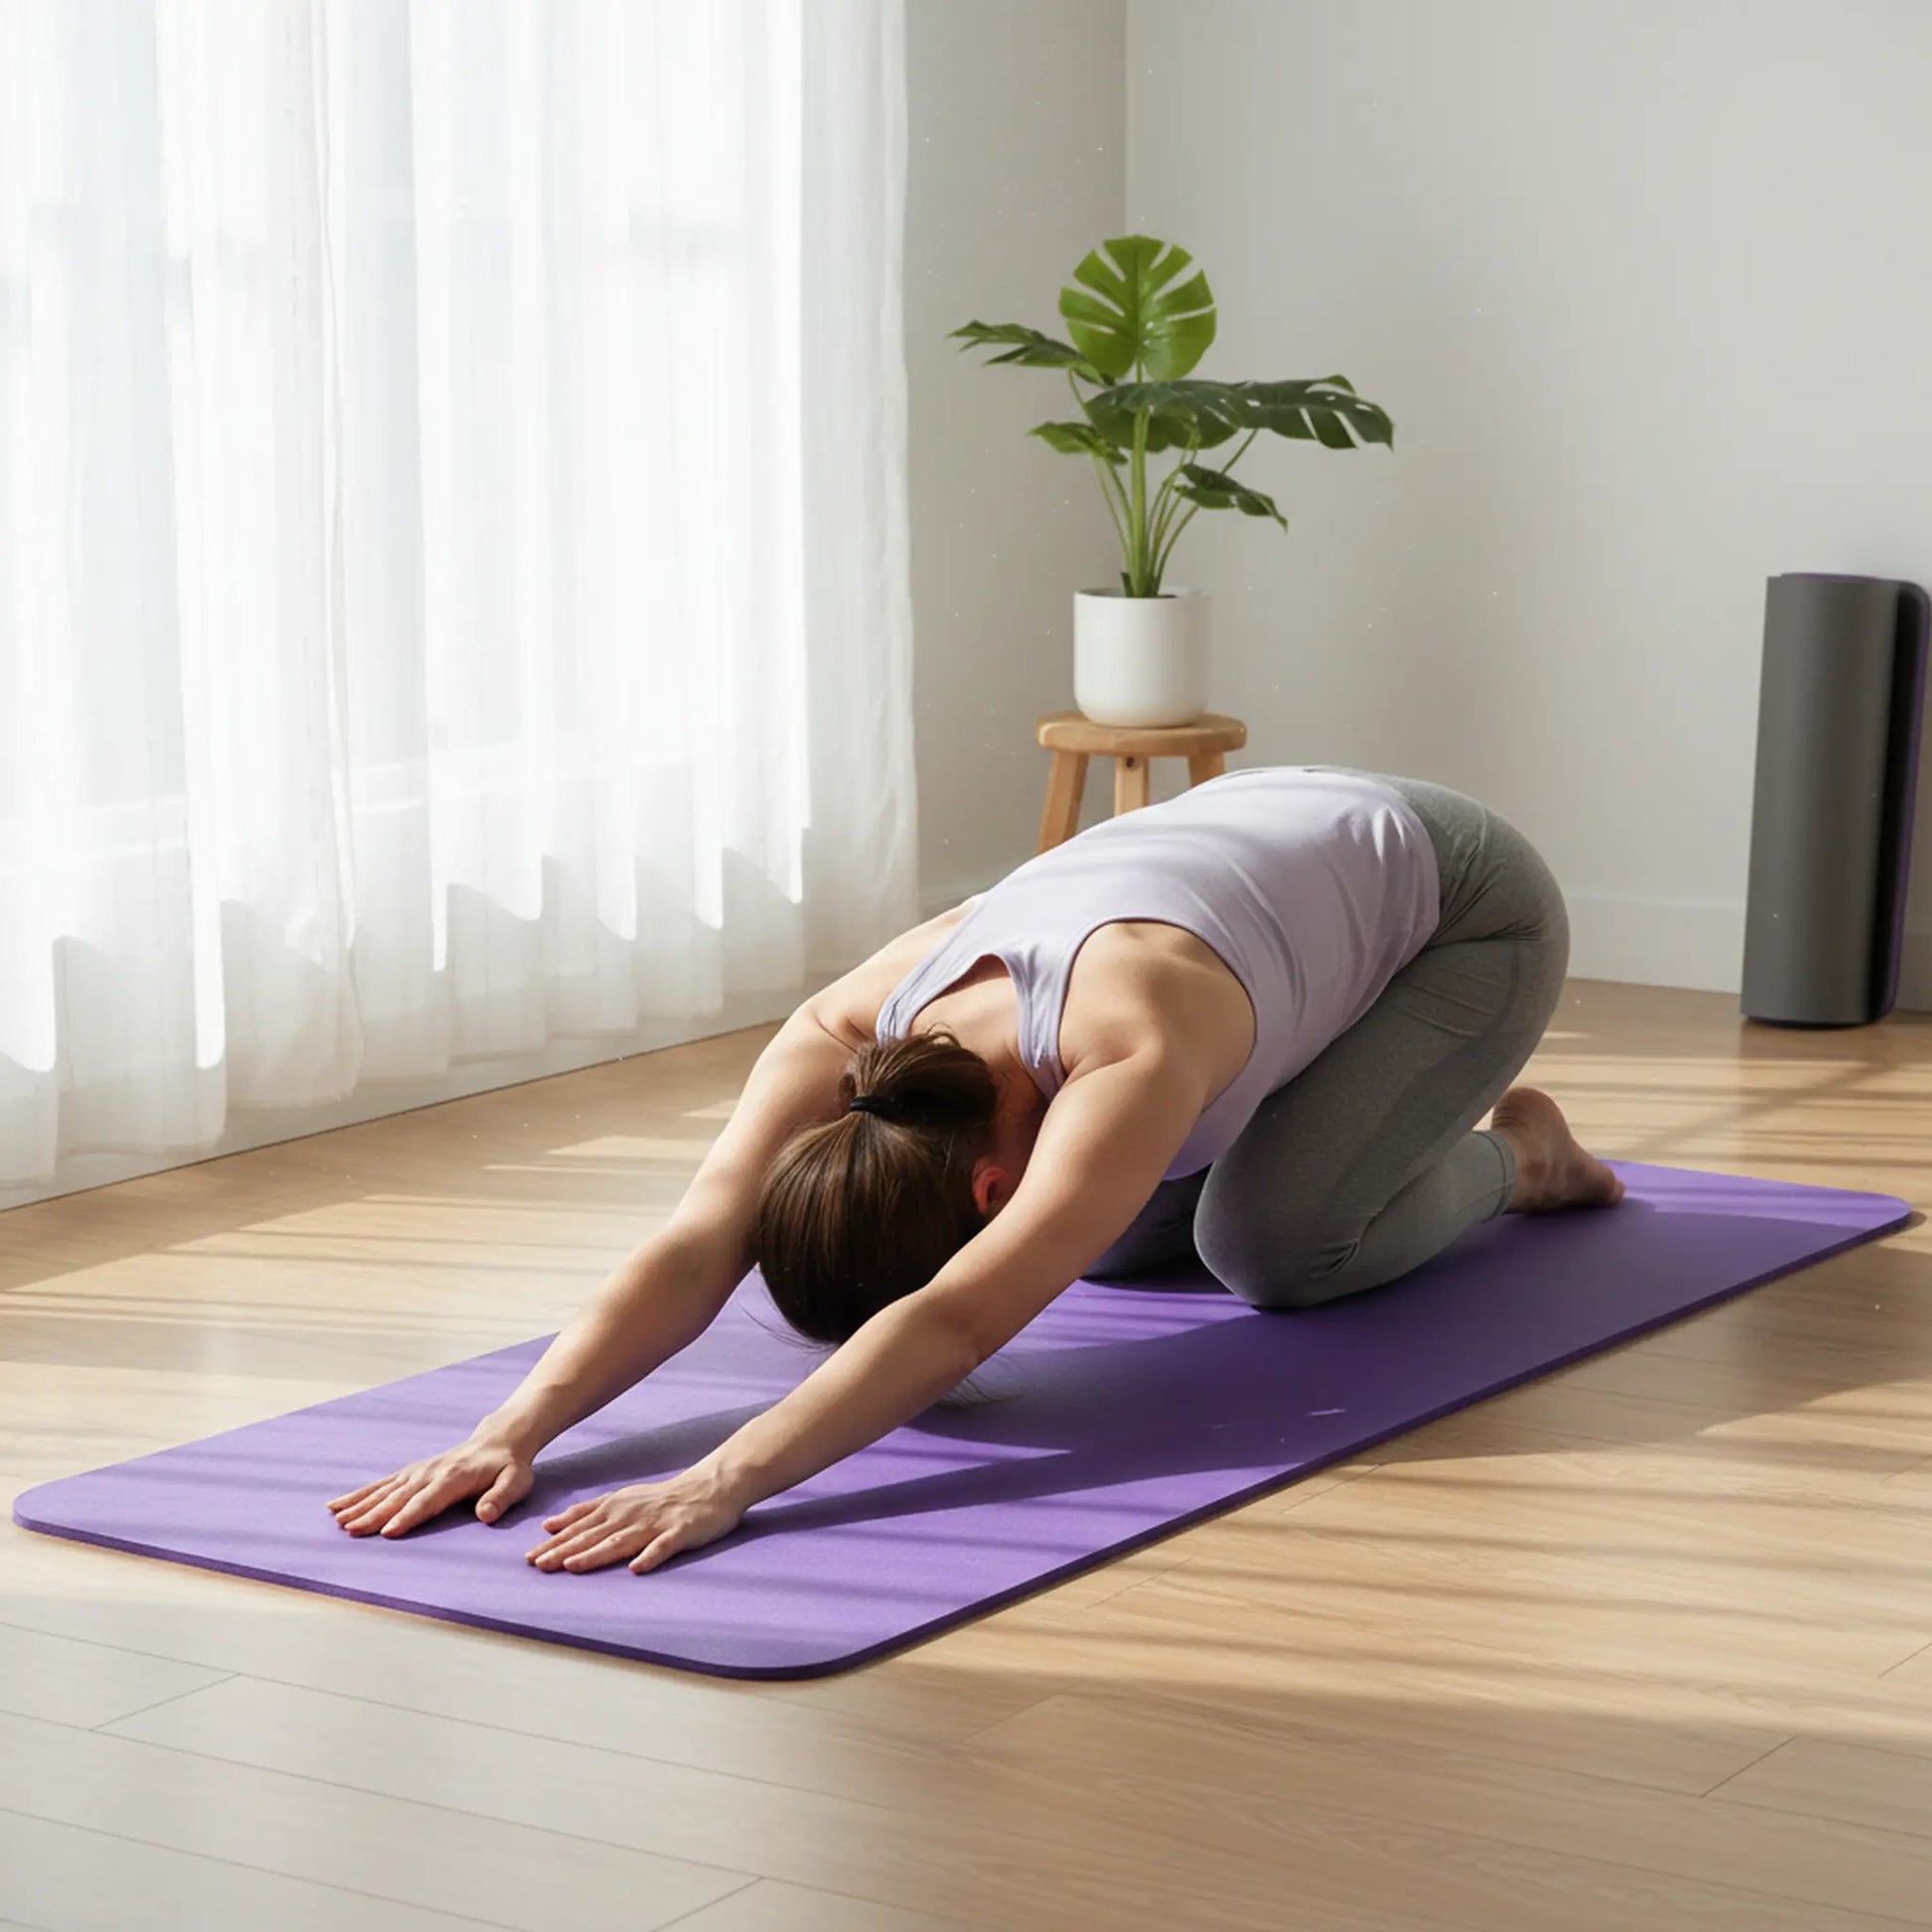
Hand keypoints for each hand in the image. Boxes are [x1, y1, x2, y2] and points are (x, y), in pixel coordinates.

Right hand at [327, 1434, 534, 1538]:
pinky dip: (359, 1494)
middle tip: (350, 1531)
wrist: (500, 1440)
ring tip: (336, 1519)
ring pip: (384, 1490)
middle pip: (399, 1497)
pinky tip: (337, 1505)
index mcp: (454, 1478)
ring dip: (360, 1504)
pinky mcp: (411, 1472)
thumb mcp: (516, 1482)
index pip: (427, 1501)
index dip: (408, 1516)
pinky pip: (381, 1484)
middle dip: (374, 1514)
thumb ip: (500, 1498)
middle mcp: (430, 1472)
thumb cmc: (509, 1467)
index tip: (387, 1532)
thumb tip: (485, 1514)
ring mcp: (418, 1471)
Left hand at [525, 1469, 744, 1574]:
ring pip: (621, 1541)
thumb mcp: (620, 1499)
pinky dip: (650, 1557)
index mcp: (615, 1507)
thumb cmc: (662, 1498)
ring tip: (573, 1567)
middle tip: (539, 1565)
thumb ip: (587, 1513)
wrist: (709, 1487)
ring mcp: (655, 1524)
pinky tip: (637, 1569)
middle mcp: (629, 1514)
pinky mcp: (679, 1532)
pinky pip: (663, 1547)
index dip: (554, 1543)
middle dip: (564, 1551)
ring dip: (595, 1554)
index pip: (579, 1527)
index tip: (529, 1558)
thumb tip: (549, 1525)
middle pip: (593, 1536)